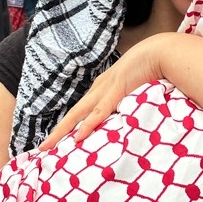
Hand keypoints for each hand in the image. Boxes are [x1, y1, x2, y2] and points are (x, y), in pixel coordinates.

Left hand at [39, 33, 171, 149]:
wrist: (160, 52)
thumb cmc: (151, 69)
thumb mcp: (136, 89)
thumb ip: (129, 101)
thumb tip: (128, 117)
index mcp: (103, 88)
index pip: (81, 110)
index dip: (69, 125)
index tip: (59, 139)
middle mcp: (99, 89)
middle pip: (73, 114)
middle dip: (57, 131)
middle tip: (42, 148)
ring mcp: (106, 89)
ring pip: (79, 114)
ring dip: (63, 130)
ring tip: (49, 146)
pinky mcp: (117, 90)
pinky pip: (100, 111)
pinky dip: (88, 124)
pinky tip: (78, 136)